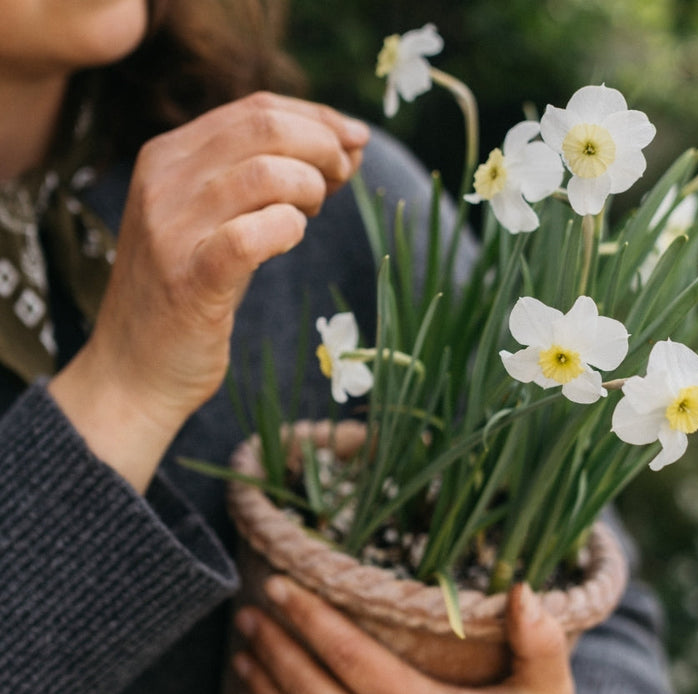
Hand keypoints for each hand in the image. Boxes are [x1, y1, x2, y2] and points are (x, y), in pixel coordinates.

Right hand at [50, 92, 368, 490]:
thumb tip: (345, 150)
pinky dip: (287, 230)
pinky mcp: (190, 279)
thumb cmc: (190, 296)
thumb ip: (266, 183)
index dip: (318, 119)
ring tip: (314, 214)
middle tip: (345, 177)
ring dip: (310, 188)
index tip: (355, 141)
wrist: (134, 372)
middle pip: (263, 129)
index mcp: (167, 156)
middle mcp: (163, 181)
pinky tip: (291, 239)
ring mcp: (171, 229)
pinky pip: (252, 235)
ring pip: (264, 174)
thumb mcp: (217, 222)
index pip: (254, 110)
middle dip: (323, 146)